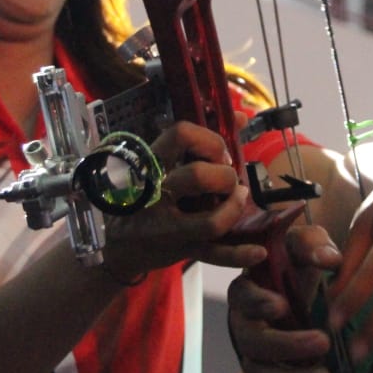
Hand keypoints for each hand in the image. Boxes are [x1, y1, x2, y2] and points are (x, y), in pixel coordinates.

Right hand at [102, 121, 263, 277]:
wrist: (114, 246)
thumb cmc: (143, 195)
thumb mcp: (160, 164)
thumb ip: (200, 140)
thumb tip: (240, 116)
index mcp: (150, 165)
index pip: (180, 134)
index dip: (209, 140)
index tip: (217, 153)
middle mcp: (156, 195)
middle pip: (198, 176)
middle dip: (224, 175)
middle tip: (226, 179)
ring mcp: (167, 227)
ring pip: (211, 221)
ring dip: (235, 207)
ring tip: (238, 199)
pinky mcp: (180, 251)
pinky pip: (214, 255)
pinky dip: (239, 255)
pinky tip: (259, 251)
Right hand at [228, 224, 341, 372]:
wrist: (303, 283)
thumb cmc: (299, 259)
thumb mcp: (307, 242)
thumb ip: (314, 244)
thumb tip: (330, 259)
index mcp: (248, 290)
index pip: (243, 297)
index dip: (259, 303)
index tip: (282, 304)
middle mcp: (244, 325)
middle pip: (253, 342)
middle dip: (286, 345)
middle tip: (323, 341)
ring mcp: (255, 356)